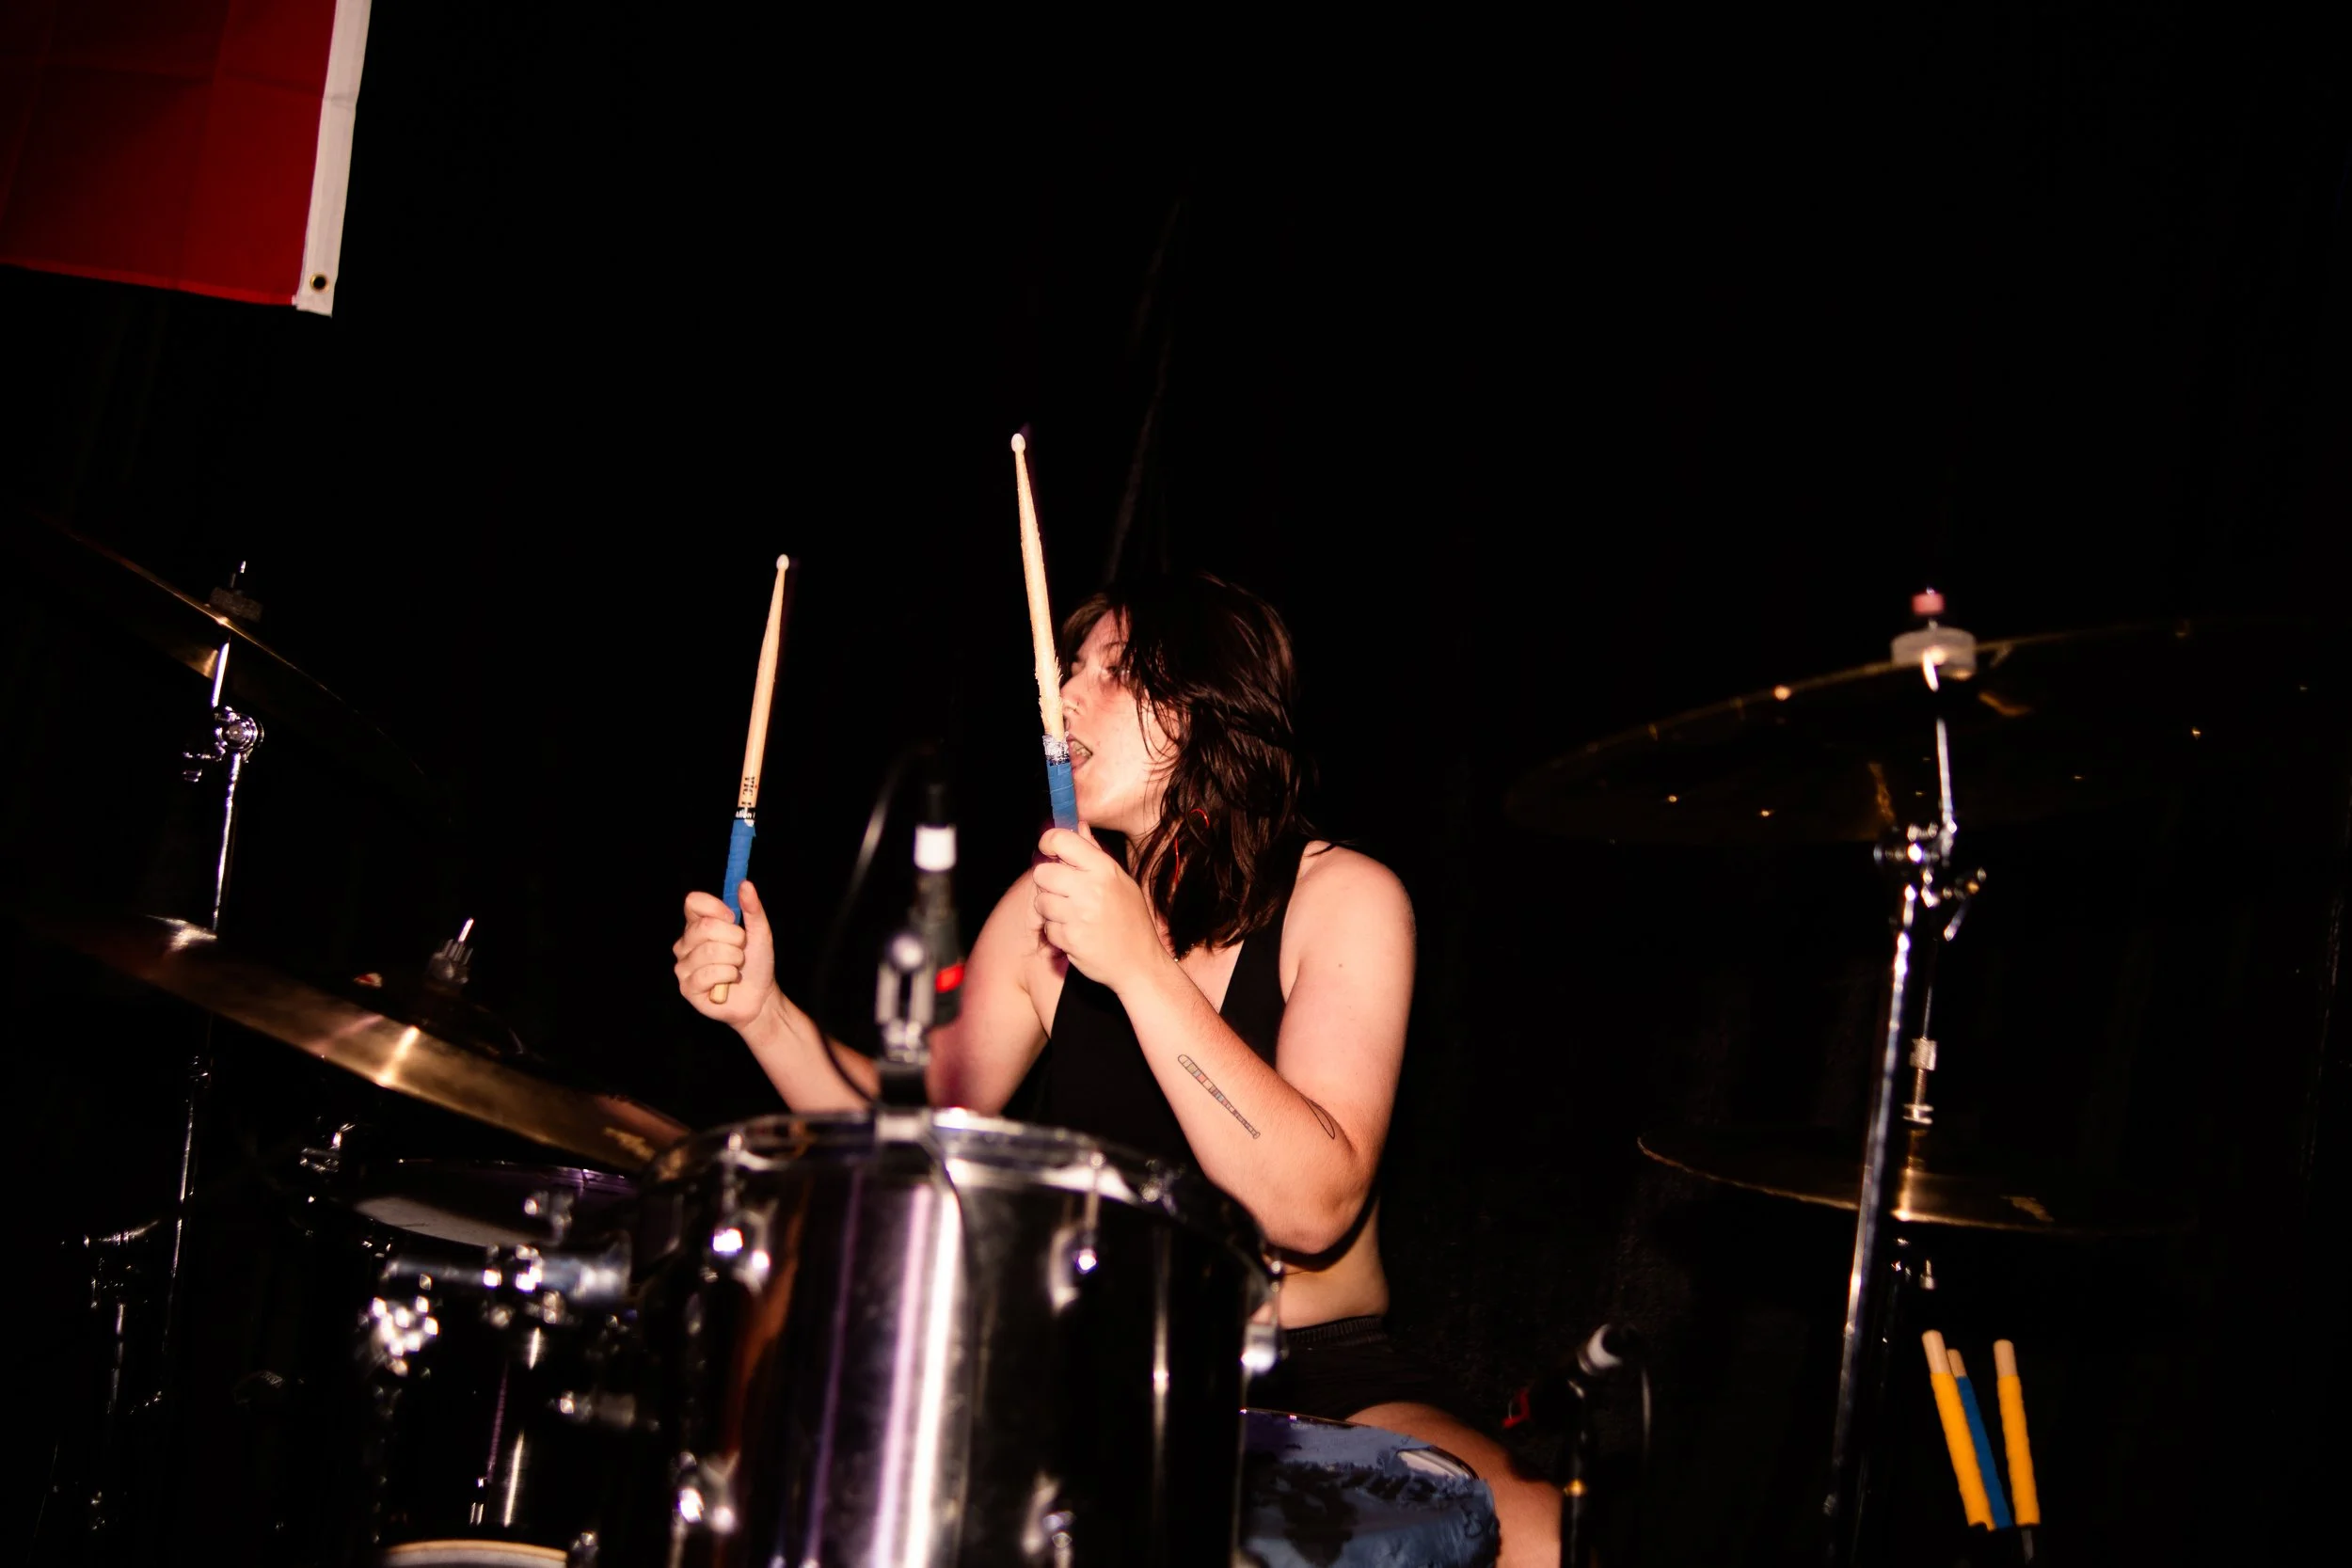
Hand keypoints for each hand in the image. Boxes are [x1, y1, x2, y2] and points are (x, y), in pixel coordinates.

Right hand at [673, 880, 775, 1026]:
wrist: (760, 997)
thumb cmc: (757, 963)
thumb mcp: (760, 932)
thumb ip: (752, 908)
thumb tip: (746, 884)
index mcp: (698, 924)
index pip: (693, 902)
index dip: (715, 907)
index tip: (733, 918)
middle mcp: (685, 943)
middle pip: (705, 927)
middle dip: (734, 939)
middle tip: (741, 951)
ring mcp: (683, 965)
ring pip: (710, 951)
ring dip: (734, 960)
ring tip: (736, 967)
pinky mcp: (687, 987)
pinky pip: (708, 974)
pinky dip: (728, 976)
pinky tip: (729, 982)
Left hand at [1032, 826, 1164, 988]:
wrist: (1140, 963)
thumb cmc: (1131, 920)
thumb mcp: (1120, 881)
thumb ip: (1095, 853)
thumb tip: (1079, 825)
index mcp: (1104, 869)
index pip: (1061, 840)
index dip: (1048, 843)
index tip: (1048, 851)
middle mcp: (1090, 889)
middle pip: (1042, 872)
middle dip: (1047, 882)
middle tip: (1061, 891)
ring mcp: (1079, 915)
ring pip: (1040, 901)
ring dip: (1050, 909)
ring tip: (1071, 915)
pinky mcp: (1070, 939)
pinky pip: (1047, 927)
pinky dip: (1056, 932)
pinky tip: (1075, 932)